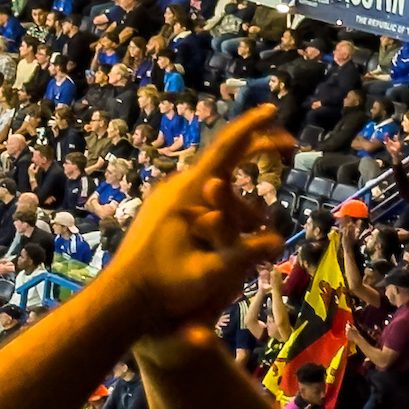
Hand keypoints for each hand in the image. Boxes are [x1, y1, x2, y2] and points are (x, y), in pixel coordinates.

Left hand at [100, 105, 293, 335]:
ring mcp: (167, 198)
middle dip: (256, 151)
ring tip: (260, 222)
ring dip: (241, 195)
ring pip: (214, 183)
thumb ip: (244, 255)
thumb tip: (279, 241)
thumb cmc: (165, 286)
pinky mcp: (162, 211)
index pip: (226, 149)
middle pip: (223, 159)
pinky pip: (200, 196)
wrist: (122, 298)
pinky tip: (234, 226)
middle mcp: (177, 187)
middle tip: (286, 147)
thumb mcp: (210, 274)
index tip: (273, 110)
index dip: (252, 128)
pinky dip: (223, 203)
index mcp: (189, 192)